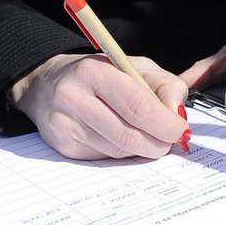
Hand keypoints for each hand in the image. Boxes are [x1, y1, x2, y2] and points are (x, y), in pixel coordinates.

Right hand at [8, 53, 189, 160]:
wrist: (46, 83)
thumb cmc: (97, 73)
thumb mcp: (134, 66)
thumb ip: (165, 86)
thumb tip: (179, 117)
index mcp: (94, 71)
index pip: (139, 106)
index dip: (167, 124)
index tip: (179, 129)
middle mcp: (74, 98)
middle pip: (130, 136)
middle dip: (159, 143)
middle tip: (168, 139)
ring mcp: (66, 125)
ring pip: (120, 151)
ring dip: (140, 148)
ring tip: (140, 132)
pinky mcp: (64, 146)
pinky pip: (106, 159)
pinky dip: (121, 152)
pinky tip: (115, 135)